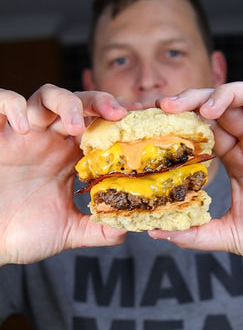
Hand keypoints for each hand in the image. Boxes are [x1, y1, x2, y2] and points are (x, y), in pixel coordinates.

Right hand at [0, 85, 138, 264]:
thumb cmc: (22, 233)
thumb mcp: (67, 232)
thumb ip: (97, 229)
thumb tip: (126, 229)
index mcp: (69, 159)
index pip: (99, 128)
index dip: (119, 121)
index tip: (142, 120)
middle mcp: (50, 141)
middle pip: (79, 104)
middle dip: (100, 101)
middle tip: (119, 112)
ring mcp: (23, 136)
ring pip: (46, 96)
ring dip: (65, 102)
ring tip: (74, 124)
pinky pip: (1, 102)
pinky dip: (12, 106)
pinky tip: (24, 128)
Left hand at [150, 82, 242, 280]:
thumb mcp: (229, 235)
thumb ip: (194, 233)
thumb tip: (155, 233)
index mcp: (237, 159)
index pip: (207, 127)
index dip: (183, 118)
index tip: (156, 118)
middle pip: (223, 105)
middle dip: (195, 98)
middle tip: (167, 104)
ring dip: (228, 94)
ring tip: (208, 109)